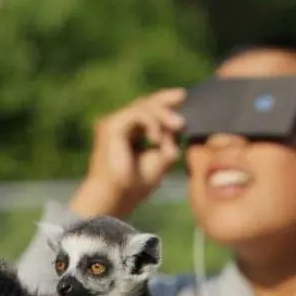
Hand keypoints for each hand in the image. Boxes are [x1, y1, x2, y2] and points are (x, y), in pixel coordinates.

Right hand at [69, 88, 186, 218]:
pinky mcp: (111, 125)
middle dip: (166, 101)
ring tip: (179, 126)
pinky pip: (137, 114)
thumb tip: (179, 127)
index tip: (184, 98)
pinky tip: (157, 139)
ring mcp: (113, 123)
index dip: (166, 102)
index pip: (148, 111)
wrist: (116, 198)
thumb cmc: (134, 185)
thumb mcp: (161, 161)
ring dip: (163, 115)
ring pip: (142, 106)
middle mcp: (120, 125)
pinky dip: (151, 123)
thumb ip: (170, 142)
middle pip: (145, 103)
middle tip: (183, 100)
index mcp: (130, 133)